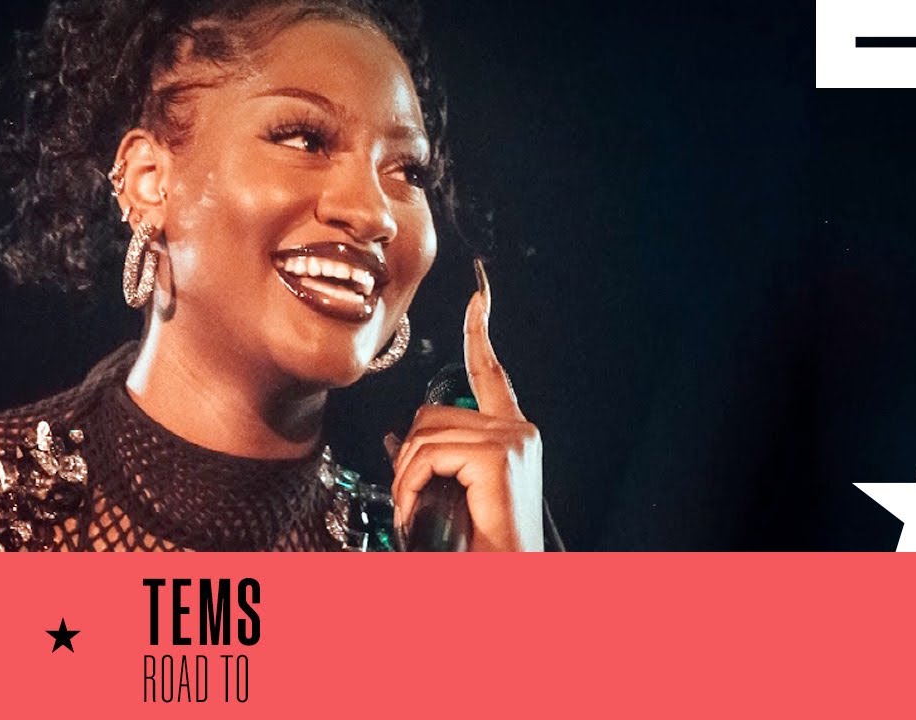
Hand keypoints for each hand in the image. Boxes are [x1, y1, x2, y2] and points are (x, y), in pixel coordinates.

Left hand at [389, 260, 543, 550]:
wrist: (501, 575)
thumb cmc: (478, 543)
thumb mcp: (449, 491)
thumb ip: (432, 458)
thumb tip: (398, 438)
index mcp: (512, 433)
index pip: (489, 371)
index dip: (478, 332)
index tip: (478, 295)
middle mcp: (518, 429)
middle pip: (433, 412)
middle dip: (409, 455)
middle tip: (409, 497)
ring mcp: (512, 439)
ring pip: (425, 435)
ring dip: (407, 479)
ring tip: (417, 511)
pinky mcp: (498, 454)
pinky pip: (428, 454)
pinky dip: (411, 485)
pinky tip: (421, 509)